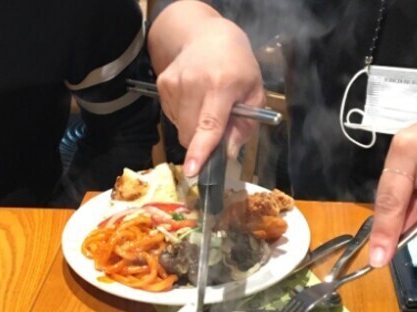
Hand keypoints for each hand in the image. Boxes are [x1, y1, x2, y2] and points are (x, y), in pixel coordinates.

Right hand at [149, 6, 264, 175]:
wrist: (206, 35)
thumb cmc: (237, 66)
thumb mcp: (253, 92)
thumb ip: (245, 126)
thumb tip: (228, 153)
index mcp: (221, 85)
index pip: (209, 125)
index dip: (201, 150)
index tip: (192, 170)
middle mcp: (194, 83)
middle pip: (191, 134)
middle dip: (203, 143)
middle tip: (218, 128)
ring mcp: (175, 84)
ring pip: (181, 129)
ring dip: (194, 129)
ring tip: (206, 106)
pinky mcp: (162, 85)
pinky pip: (173, 118)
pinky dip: (185, 117)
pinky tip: (194, 99)